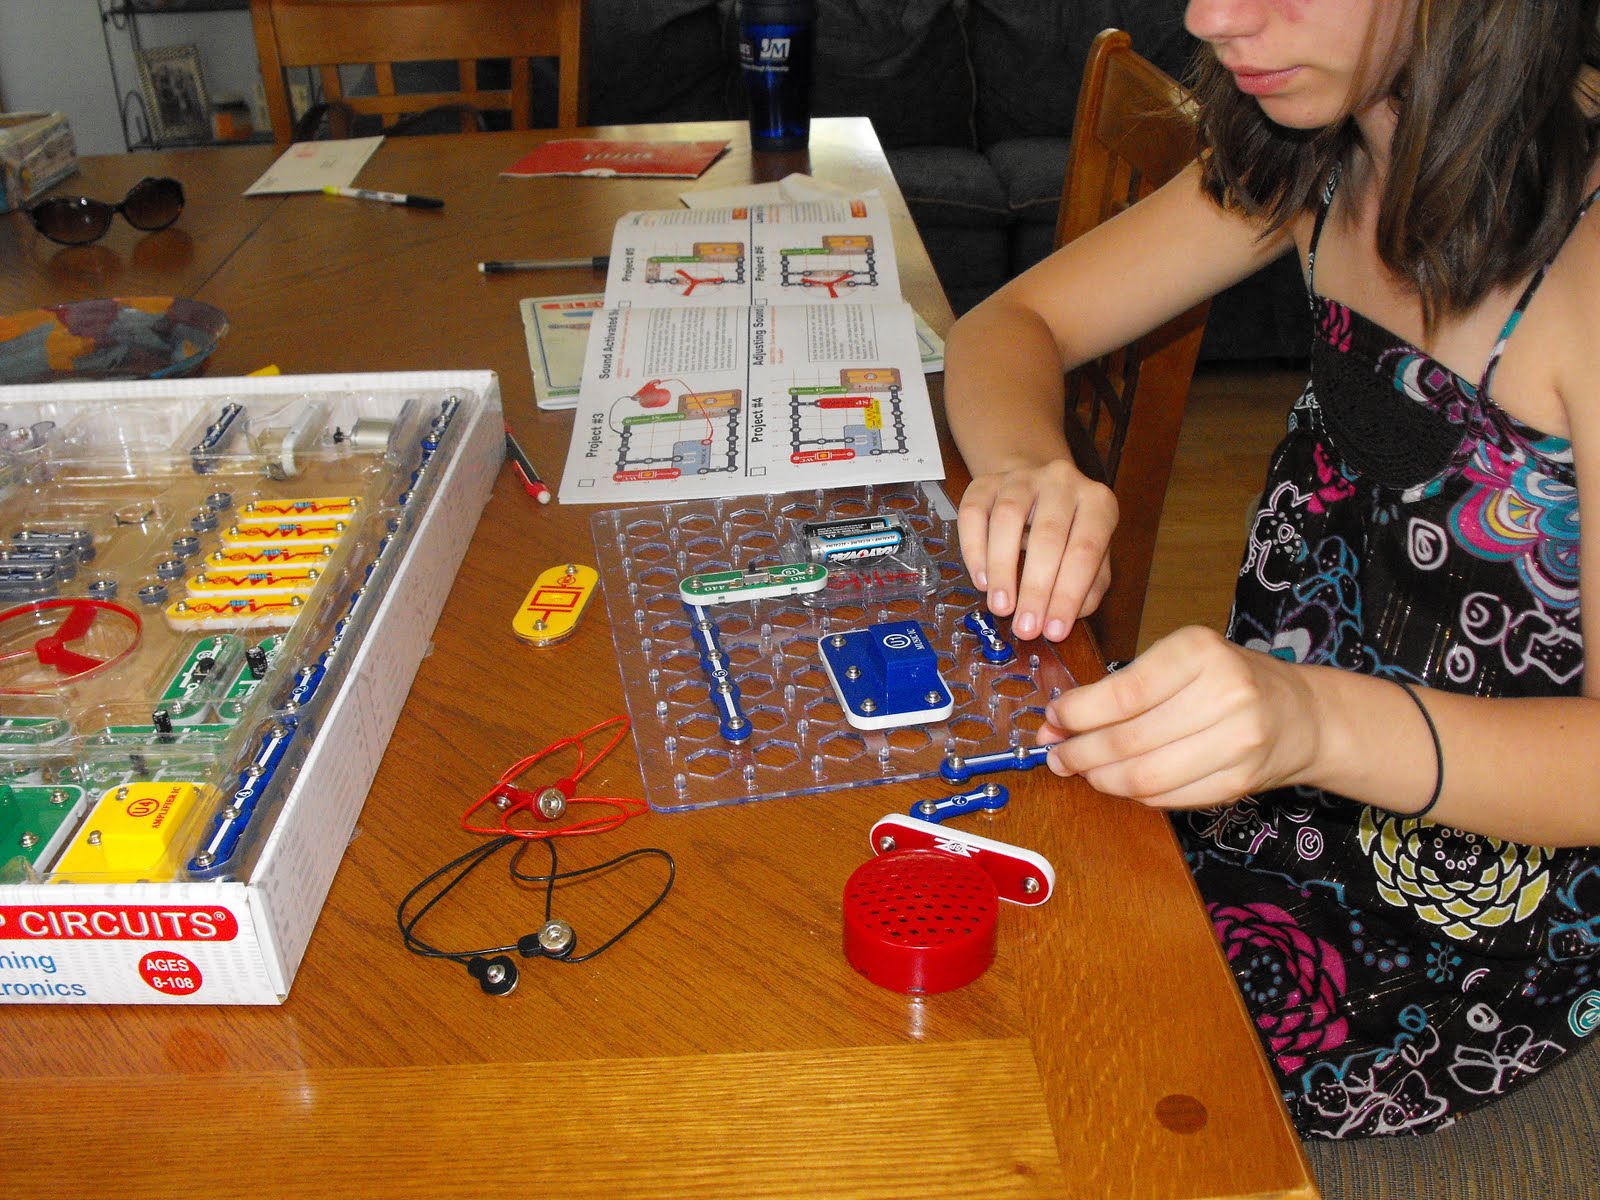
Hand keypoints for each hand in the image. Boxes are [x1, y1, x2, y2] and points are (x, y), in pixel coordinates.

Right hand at [956, 458, 1115, 640]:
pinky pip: (973, 514)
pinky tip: (982, 581)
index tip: (1054, 631)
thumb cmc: (1069, 534)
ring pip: (1007, 518)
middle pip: (1048, 535)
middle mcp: (1062, 481)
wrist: (1037, 490)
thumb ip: (1088, 589)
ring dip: (1003, 569)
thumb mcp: (1093, 560)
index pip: (1086, 549)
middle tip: (1025, 627)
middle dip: (1035, 588)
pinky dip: (975, 550)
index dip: (1069, 594)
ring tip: (1001, 607)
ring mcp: (1021, 478)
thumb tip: (1063, 618)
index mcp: (1098, 502)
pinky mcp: (985, 483)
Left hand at [1038, 626, 1319, 807]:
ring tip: (1083, 770)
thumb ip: (1119, 689)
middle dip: (1079, 752)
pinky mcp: (1239, 781)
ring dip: (1101, 778)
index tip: (1053, 719)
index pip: (1124, 692)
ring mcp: (1237, 742)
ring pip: (1144, 776)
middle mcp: (1226, 694)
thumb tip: (1055, 721)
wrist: (1300, 714)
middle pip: (1129, 739)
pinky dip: (1133, 793)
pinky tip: (1121, 780)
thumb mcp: (1179, 661)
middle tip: (1057, 754)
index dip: (1078, 713)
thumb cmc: (1226, 678)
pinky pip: (1167, 797)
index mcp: (1201, 652)